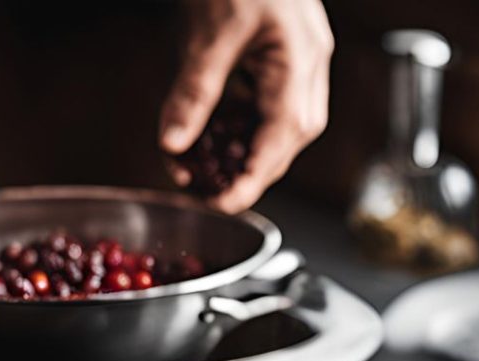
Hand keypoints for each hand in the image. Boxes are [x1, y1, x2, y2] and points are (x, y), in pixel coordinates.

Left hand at [160, 0, 332, 211]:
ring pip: (270, 133)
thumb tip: (172, 146)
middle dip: (239, 176)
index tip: (219, 208)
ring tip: (194, 171)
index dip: (248, 184)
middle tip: (199, 194)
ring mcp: (296, 69)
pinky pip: (259, 110)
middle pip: (277, 147)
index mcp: (299, 68)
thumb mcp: (210, 34)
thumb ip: (193, 93)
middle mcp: (306, 74)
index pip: (276, 145)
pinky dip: (232, 130)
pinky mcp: (278, 63)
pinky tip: (203, 139)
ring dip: (234, 156)